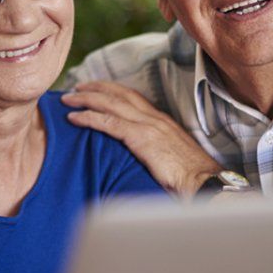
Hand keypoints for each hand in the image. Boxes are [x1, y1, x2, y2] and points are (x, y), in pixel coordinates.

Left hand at [62, 81, 221, 196]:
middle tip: (75, 88)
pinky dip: (89, 117)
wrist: (205, 183)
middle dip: (95, 88)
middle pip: (119, 94)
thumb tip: (145, 159)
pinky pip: (109, 122)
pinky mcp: (141, 138)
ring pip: (110, 104)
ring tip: (68, 99)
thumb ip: (157, 152)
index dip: (112, 91)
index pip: (133, 97)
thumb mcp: (172, 159)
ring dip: (86, 99)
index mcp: (162, 122)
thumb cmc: (191, 179)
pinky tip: (73, 118)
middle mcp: (155, 118)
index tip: (95, 89)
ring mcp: (148, 126)